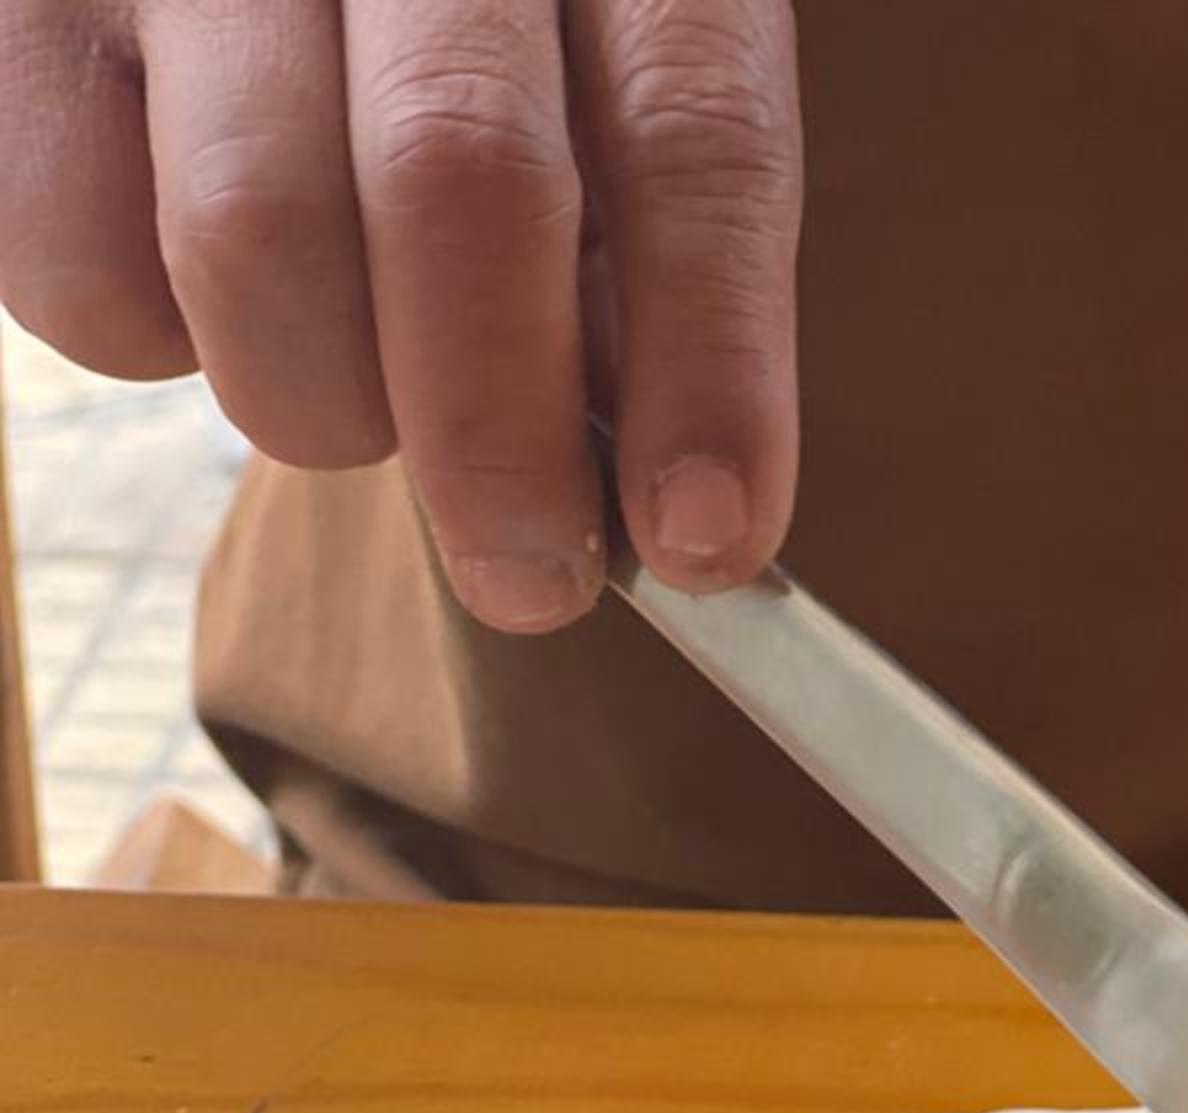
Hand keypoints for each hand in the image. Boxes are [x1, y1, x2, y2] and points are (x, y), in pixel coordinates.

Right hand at [0, 2, 800, 630]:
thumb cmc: (468, 48)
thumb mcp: (590, 98)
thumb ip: (633, 267)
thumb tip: (664, 508)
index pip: (688, 126)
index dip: (710, 356)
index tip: (703, 538)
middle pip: (461, 175)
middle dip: (504, 434)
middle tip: (530, 574)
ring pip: (257, 240)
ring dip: (328, 401)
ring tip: (358, 382)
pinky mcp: (17, 11)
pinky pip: (86, 268)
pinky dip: (163, 349)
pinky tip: (215, 289)